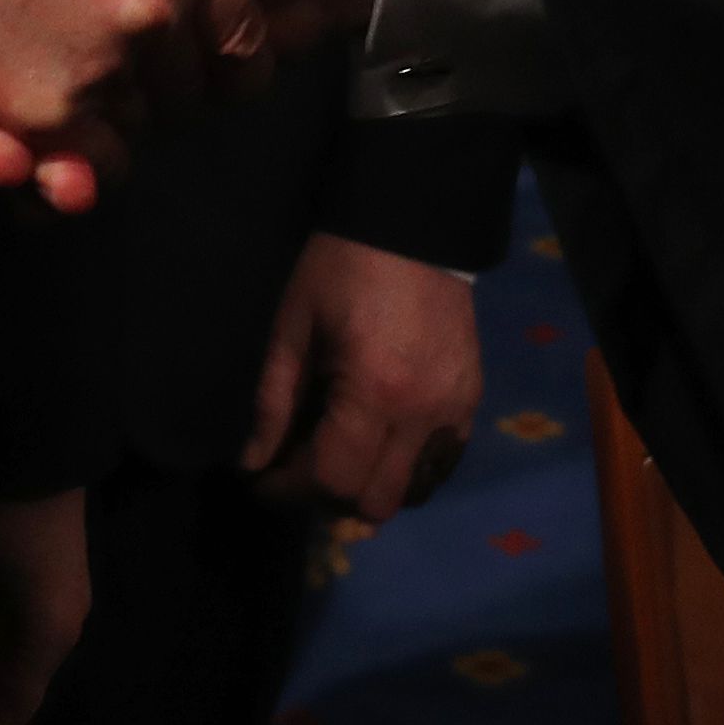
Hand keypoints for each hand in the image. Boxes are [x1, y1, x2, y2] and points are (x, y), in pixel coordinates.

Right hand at [0, 0, 254, 214]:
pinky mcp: (42, 115)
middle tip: (100, 70)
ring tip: (53, 105)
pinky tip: (24, 147)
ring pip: (130, 130)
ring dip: (99, 131)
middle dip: (151, 88)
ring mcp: (101, 62)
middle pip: (184, 83)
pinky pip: (78, 170)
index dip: (206, 32)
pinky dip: (60, 174)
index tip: (171, 39)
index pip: (232, 14)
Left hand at [245, 234, 480, 521]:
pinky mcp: (471, 400)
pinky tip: (381, 448)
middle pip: (374, 501)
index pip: (331, 479)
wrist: (414, 223)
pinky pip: (442, 465)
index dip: (288, 490)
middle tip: (299, 468)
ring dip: (371, 490)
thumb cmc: (342, 266)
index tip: (263, 481)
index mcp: (374, 392)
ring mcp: (454, 411)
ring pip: (413, 493)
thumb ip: (273, 400)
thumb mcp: (295, 325)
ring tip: (341, 461)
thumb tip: (252, 463)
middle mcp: (422, 414)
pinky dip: (409, 471)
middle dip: (327, 497)